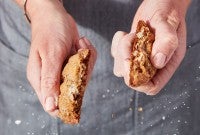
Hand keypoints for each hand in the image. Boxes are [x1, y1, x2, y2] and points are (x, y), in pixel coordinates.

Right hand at [26, 0, 95, 115]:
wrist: (55, 15)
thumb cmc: (49, 32)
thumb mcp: (51, 55)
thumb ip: (50, 80)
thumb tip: (50, 107)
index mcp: (41, 79)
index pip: (52, 104)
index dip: (66, 105)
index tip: (78, 90)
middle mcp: (53, 78)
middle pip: (73, 90)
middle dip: (82, 73)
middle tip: (78, 54)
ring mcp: (65, 71)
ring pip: (84, 77)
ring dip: (86, 60)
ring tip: (79, 44)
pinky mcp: (74, 64)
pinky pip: (88, 65)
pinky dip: (88, 53)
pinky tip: (81, 43)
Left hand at [111, 0, 189, 94]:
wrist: (159, 6)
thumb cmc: (167, 15)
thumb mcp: (169, 27)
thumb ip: (167, 43)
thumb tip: (158, 62)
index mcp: (165, 65)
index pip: (151, 87)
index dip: (140, 82)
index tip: (133, 64)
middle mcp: (151, 66)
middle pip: (131, 79)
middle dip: (126, 61)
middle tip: (132, 40)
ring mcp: (138, 60)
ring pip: (120, 68)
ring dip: (121, 51)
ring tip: (131, 35)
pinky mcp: (128, 52)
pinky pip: (115, 56)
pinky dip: (116, 45)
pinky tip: (125, 34)